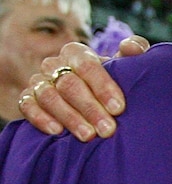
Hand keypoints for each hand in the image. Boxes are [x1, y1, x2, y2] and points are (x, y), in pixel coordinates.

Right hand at [17, 36, 148, 141]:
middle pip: (68, 84)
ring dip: (69, 117)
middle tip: (108, 129)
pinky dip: (40, 118)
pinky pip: (27, 106)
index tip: (118, 108)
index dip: (102, 86)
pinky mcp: (28, 99)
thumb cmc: (110, 83)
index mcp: (76, 53)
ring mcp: (39, 82)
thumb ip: (133, 52)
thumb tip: (131, 47)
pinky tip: (57, 131)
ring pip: (48, 96)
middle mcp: (54, 65)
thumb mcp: (124, 68)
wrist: (93, 102)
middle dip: (90, 108)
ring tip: (88, 136)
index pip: (86, 64)